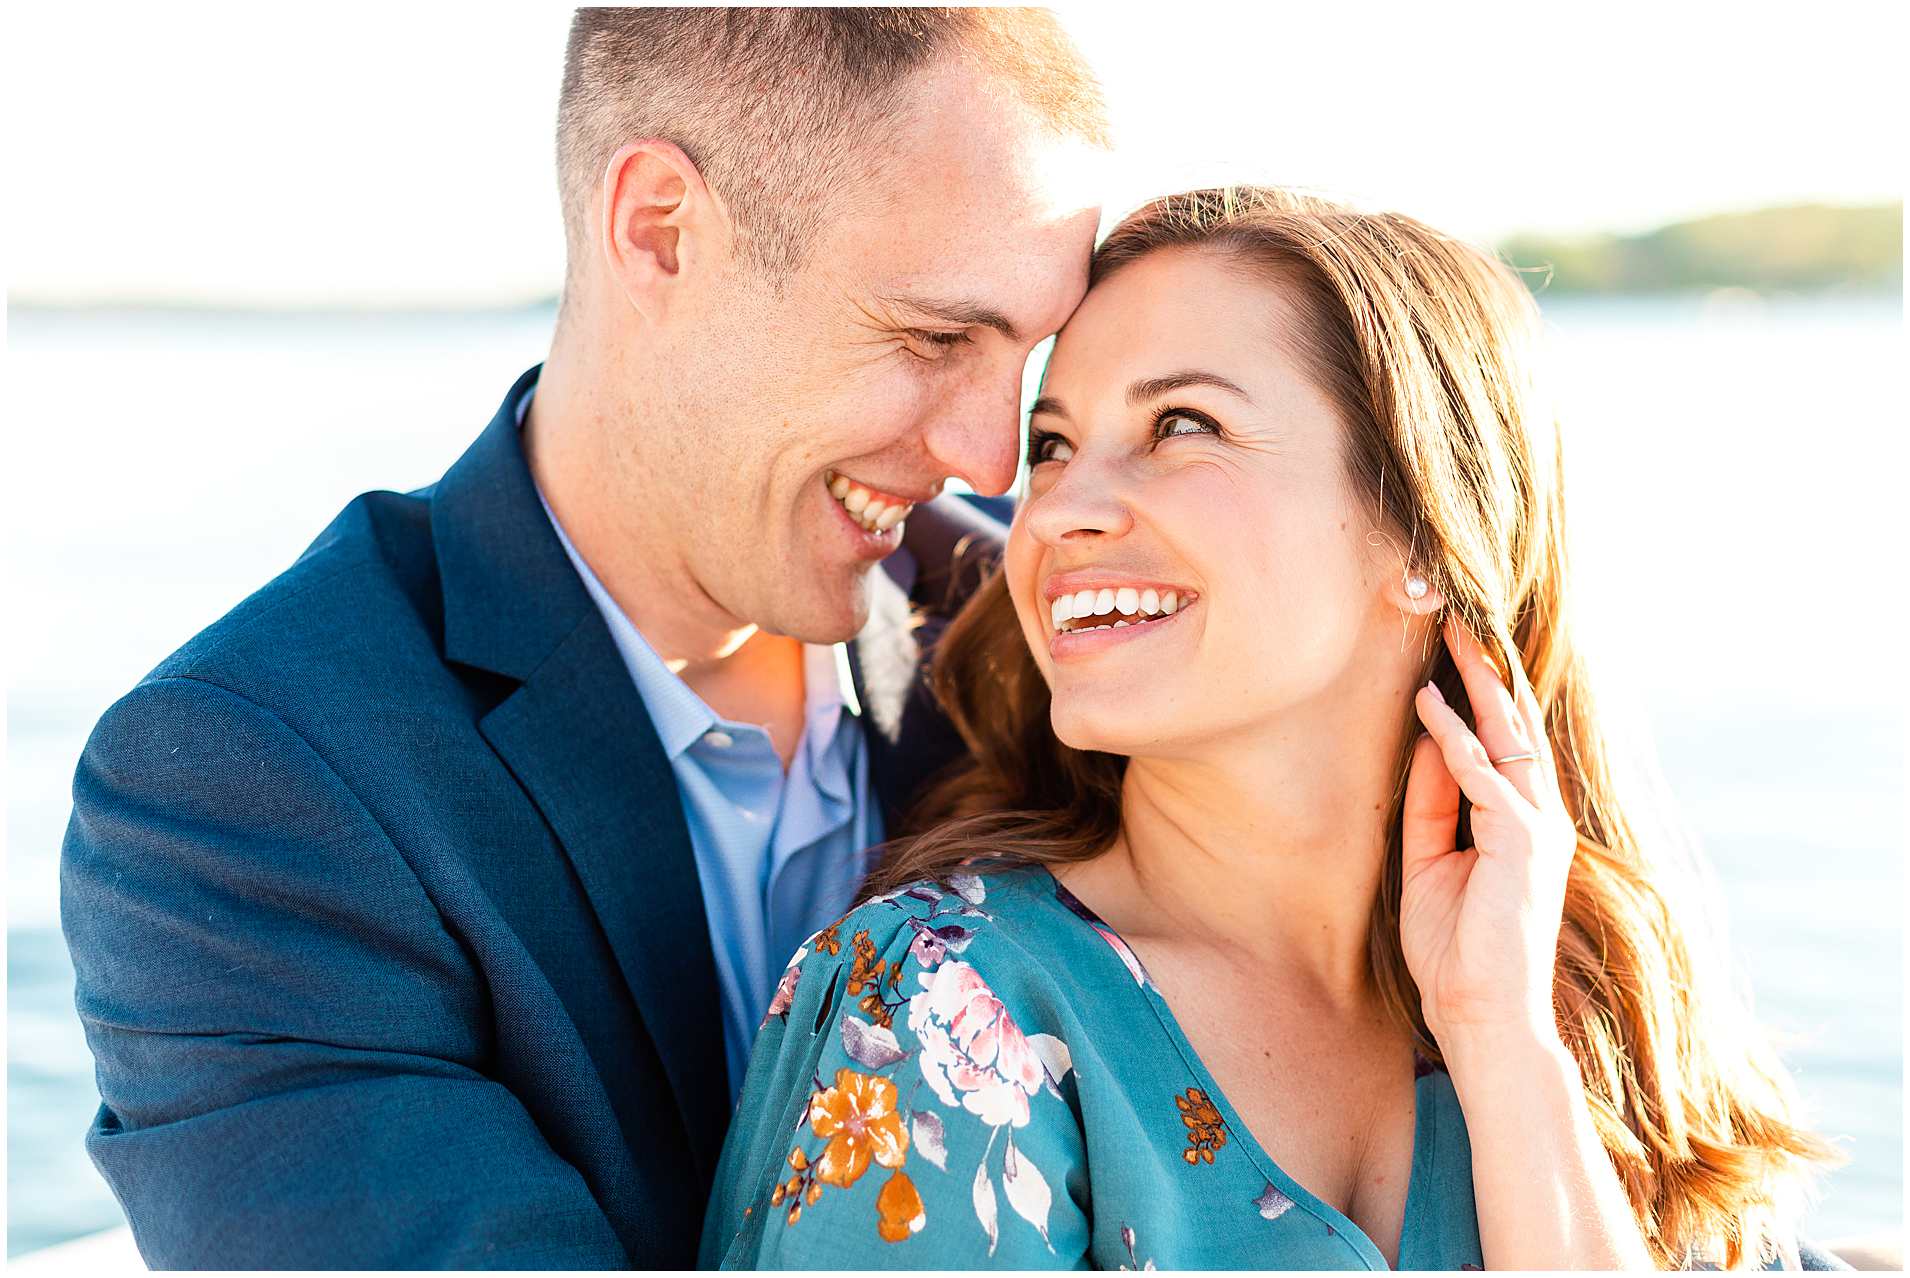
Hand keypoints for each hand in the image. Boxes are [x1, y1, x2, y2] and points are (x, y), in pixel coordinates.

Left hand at [1398, 616, 1575, 1049]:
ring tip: (1454, 638)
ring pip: (1510, 740)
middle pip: (1515, 728)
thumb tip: (1428, 740)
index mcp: (1521, 825)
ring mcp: (1538, 831)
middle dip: (1487, 673)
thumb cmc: (1456, 951)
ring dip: (1480, 687)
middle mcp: (1539, 820)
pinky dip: (1457, 740)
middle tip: (1458, 620)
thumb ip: (1431, 803)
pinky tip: (1433, 706)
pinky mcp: (1524, 846)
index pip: (1503, 745)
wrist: (1481, 1016)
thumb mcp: (1430, 863)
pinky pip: (1485, 778)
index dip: (1479, 696)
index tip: (1451, 649)